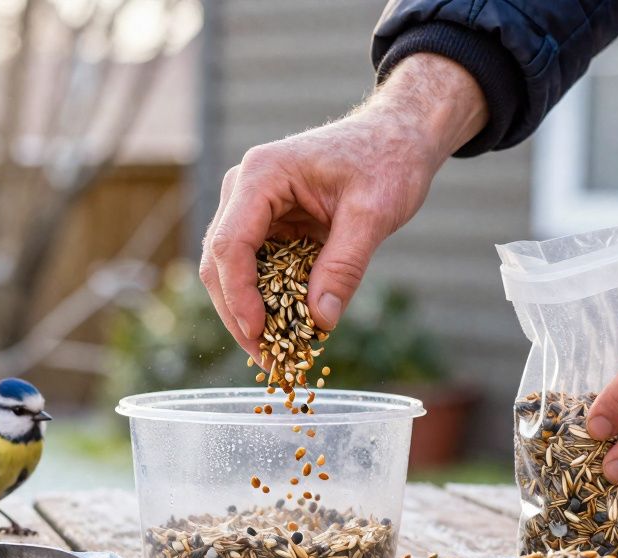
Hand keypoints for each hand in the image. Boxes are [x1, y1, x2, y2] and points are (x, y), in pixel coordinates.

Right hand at [200, 53, 487, 356]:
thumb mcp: (374, 213)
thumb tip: (321, 322)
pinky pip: (256, 269)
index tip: (260, 334)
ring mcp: (252, 208)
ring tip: (276, 353)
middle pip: (220, 263)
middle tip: (267, 360)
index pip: (231, 244)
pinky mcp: (267, 225)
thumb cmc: (388, 160)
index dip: (239, 295)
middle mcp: (245, 190)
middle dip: (239, 315)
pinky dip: (268, 301)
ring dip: (250, 313)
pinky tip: (287, 329)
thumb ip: (344, 266)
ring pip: (231, 271)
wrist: (397, 137)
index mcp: (262, 175)